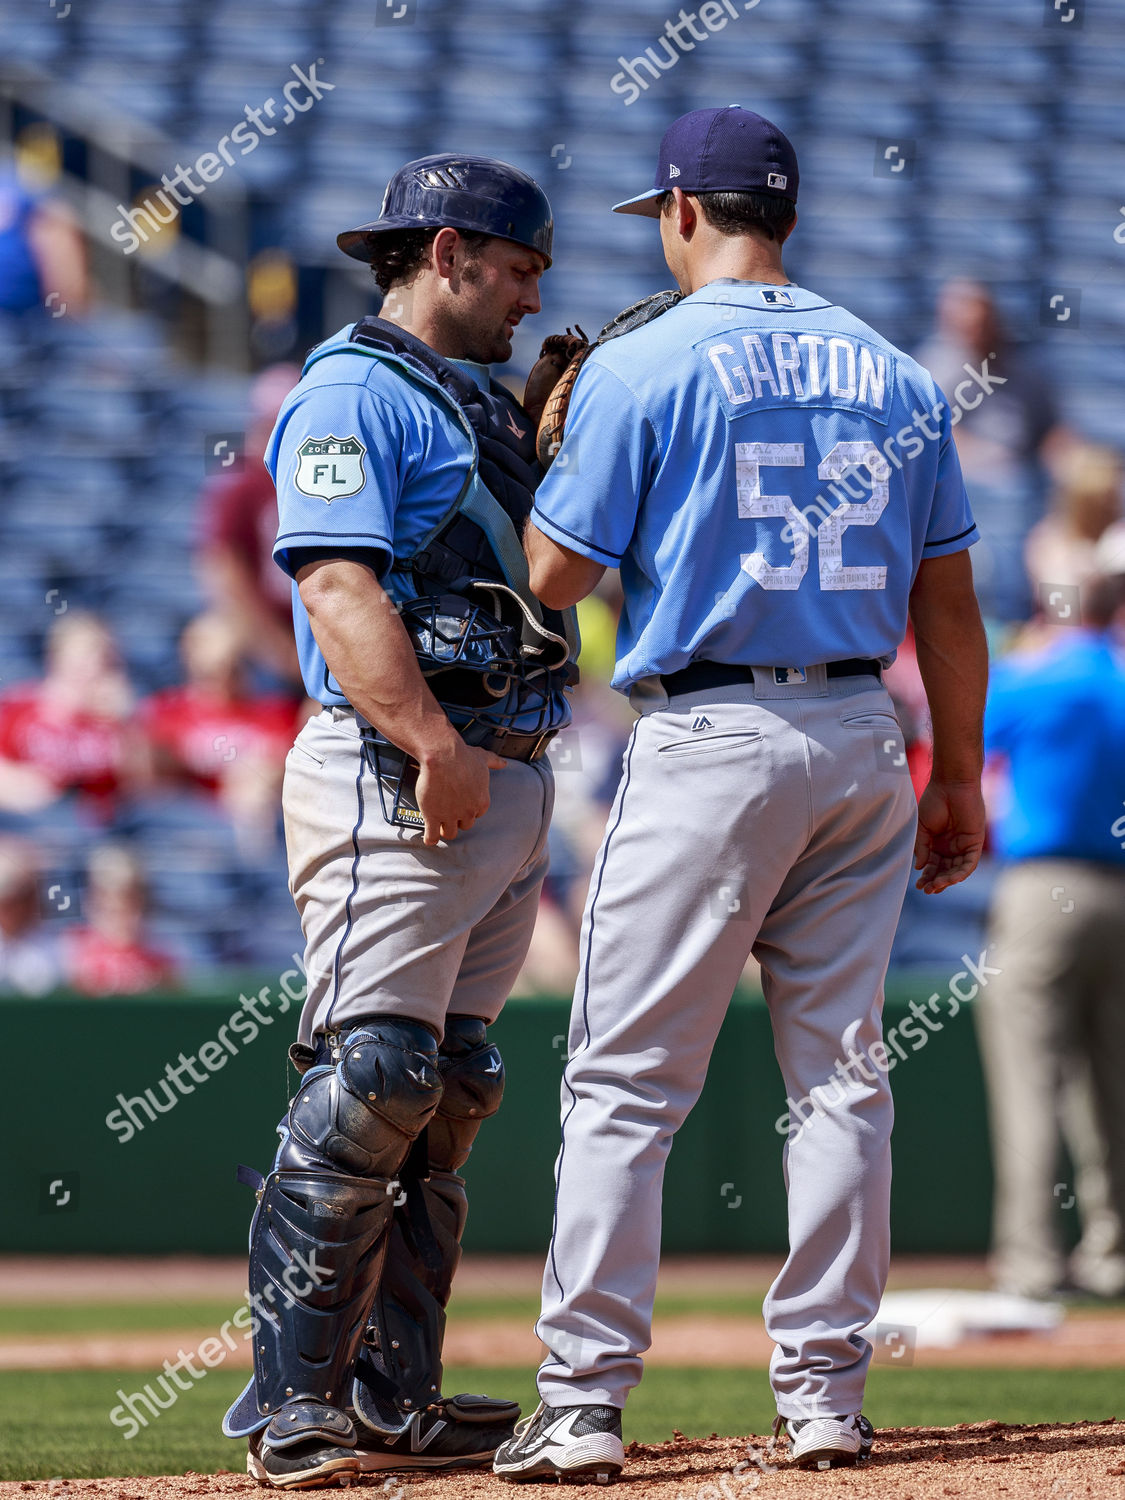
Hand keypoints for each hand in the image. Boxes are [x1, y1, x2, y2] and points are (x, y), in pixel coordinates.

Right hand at [414, 739, 506, 846]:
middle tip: (450, 815)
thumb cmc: (462, 756)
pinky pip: (432, 835)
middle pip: (465, 825)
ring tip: (439, 826)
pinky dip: (430, 839)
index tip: (464, 806)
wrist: (443, 756)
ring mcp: (450, 815)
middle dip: (458, 821)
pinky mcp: (433, 816)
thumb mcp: (482, 757)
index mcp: (481, 801)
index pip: (478, 813)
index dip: (470, 810)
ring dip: (445, 830)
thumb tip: (503, 763)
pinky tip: (428, 838)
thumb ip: (494, 762)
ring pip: (449, 832)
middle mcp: (467, 811)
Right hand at [913, 779, 985, 893]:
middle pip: (945, 871)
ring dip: (948, 880)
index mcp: (938, 844)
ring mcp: (964, 845)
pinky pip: (970, 863)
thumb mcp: (922, 827)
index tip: (919, 885)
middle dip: (936, 881)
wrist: (951, 785)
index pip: (933, 866)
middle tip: (927, 889)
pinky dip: (962, 872)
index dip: (927, 876)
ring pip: (957, 870)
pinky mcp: (975, 842)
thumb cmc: (934, 801)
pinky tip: (952, 879)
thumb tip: (919, 867)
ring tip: (936, 886)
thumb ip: (921, 847)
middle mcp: (951, 847)